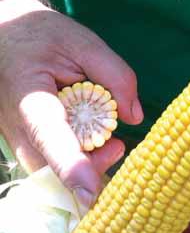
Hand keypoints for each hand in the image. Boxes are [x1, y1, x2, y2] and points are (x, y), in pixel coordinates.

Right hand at [0, 0, 142, 205]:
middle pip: (53, 169)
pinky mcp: (31, 147)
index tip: (90, 193)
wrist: (8, 42)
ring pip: (54, 174)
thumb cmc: (43, 39)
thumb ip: (115, 75)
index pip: (49, 137)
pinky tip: (100, 143)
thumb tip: (134, 116)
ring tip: (113, 143)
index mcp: (30, 98)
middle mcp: (21, 128)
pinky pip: (56, 168)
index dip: (70, 166)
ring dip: (89, 166)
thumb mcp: (83, 43)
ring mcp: (22, 142)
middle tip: (119, 146)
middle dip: (91, 168)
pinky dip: (82, 162)